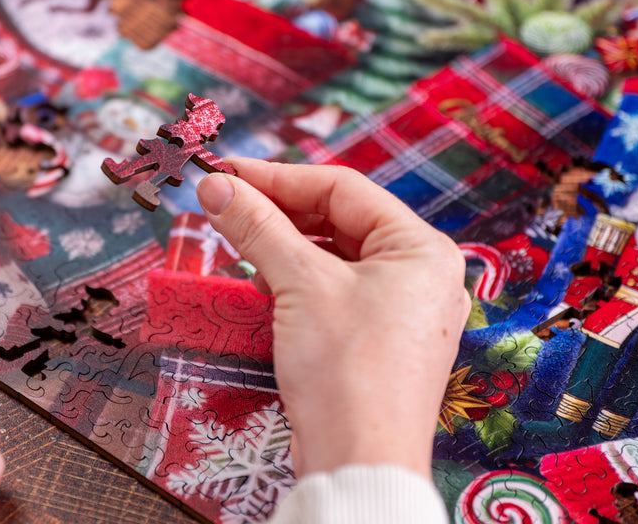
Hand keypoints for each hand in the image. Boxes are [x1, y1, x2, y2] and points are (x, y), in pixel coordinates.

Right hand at [196, 158, 468, 478]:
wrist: (360, 463)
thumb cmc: (348, 370)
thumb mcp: (298, 284)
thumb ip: (257, 226)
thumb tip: (217, 187)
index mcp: (420, 248)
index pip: (342, 190)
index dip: (278, 177)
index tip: (226, 174)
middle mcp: (420, 275)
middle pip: (339, 222)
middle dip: (279, 215)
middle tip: (224, 207)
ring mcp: (402, 311)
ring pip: (334, 258)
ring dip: (284, 250)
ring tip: (242, 250)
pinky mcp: (380, 342)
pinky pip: (335, 293)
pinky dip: (298, 284)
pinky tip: (265, 289)